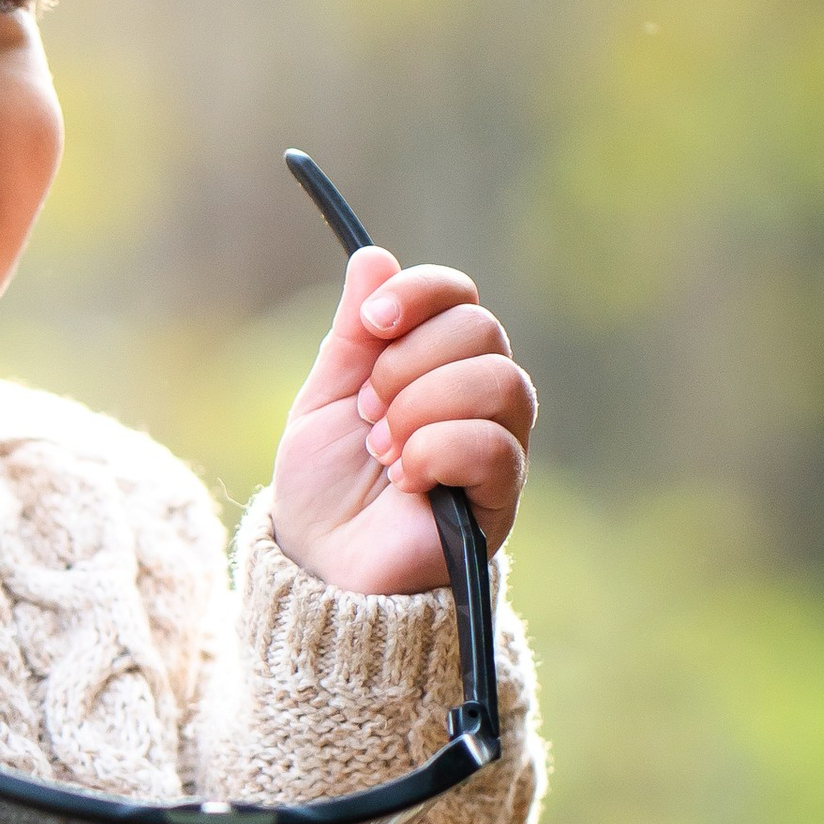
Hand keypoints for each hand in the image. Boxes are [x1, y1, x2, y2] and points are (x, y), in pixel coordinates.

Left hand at [268, 247, 535, 599]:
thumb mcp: (325, 399)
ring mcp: (499, 446)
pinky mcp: (501, 498)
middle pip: (481, 331)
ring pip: (497, 381)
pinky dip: (434, 451)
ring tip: (382, 448)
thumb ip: (353, 335)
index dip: (419, 295)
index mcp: (439, 366)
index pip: (460, 298)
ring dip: (420, 408)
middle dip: (406, 364)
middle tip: (367, 413)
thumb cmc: (325, 489)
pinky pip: (493, 445)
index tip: (371, 323)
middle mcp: (481, 399)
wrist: (322, 567)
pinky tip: (403, 479)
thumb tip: (373, 257)